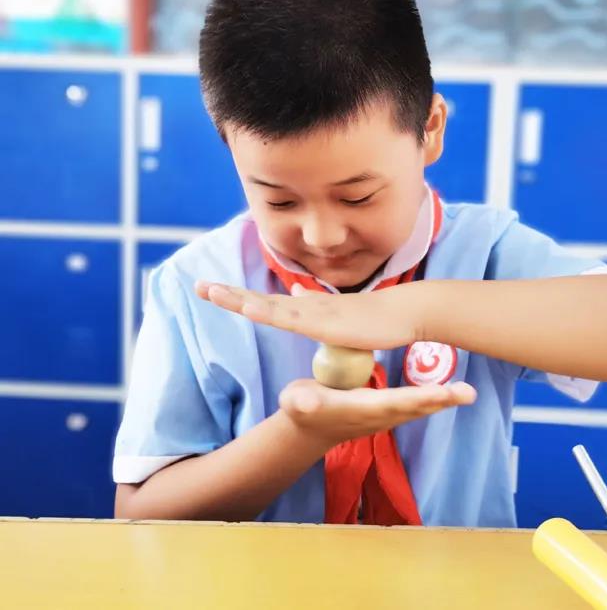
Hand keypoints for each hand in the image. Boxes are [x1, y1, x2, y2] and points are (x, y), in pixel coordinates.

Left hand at [195, 281, 422, 349]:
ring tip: (209, 292)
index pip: (266, 304)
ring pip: (268, 306)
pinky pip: (290, 319)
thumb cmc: (378, 319)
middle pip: (260, 300)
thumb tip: (298, 295)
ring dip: (238, 299)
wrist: (406, 313)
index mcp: (308, 309)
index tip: (214, 291)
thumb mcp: (341, 319)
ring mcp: (314, 313)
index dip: (240, 298)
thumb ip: (318, 309)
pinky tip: (247, 308)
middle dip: (228, 294)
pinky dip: (266, 312)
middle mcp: (306, 307)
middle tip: (198, 286)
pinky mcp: (325, 324)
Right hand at [278, 379, 475, 444]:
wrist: (308, 428)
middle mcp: (379, 416)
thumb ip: (304, 402)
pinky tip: (453, 390)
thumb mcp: (297, 402)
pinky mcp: (388, 411)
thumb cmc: (302, 408)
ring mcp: (386, 416)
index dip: (418, 398)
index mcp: (361, 408)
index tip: (441, 393)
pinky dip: (436, 399)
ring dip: (444, 401)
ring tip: (468, 393)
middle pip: (415, 408)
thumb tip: (309, 402)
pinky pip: (416, 405)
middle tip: (468, 393)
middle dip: (441, 401)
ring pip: (419, 408)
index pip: (394, 402)